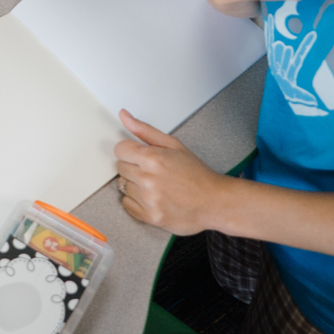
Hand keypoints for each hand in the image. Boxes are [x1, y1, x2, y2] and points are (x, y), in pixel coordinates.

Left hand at [114, 111, 231, 235]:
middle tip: (153, 171)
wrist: (214, 202)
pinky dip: (136, 202)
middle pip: (120, 168)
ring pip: (123, 186)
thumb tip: (124, 116)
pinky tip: (152, 198)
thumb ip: (145, 130)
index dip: (129, 151)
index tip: (138, 155)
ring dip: (136, 185)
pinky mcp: (150, 217)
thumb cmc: (196, 174)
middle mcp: (148, 179)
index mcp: (153, 158)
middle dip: (134, 167)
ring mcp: (148, 199)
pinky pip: (127, 205)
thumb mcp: (173, 145)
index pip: (119, 150)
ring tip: (156, 185)